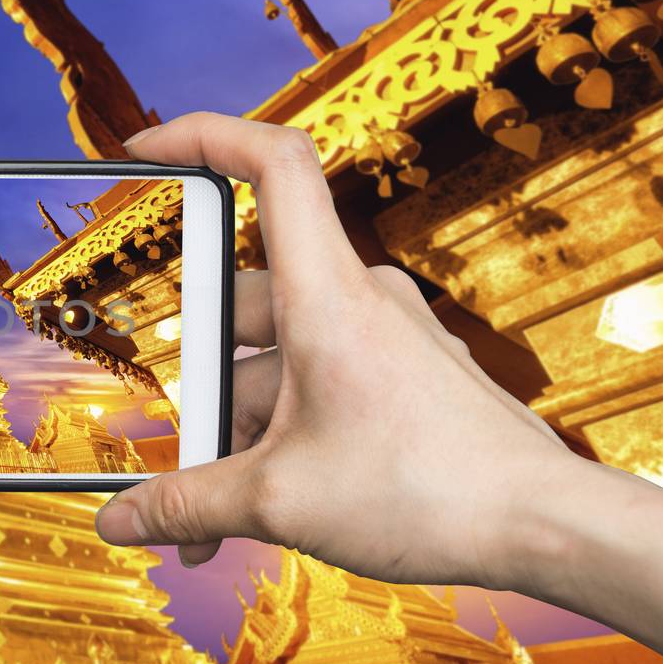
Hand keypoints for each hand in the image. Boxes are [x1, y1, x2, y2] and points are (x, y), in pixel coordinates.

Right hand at [94, 112, 577, 590]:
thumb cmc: (430, 492)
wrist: (543, 527)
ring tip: (215, 517)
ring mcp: (384, 338)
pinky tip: (264, 504)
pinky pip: (316, 388)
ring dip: (236, 433)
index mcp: (325, 296)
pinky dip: (280, 438)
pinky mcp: (401, 377)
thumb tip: (119, 520)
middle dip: (199, 389)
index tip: (145, 149)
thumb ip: (185, 506)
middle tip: (176, 456)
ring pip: (276, 362)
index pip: (271, 165)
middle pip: (243, 308)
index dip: (203, 136)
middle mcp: (357, 300)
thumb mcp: (276, 501)